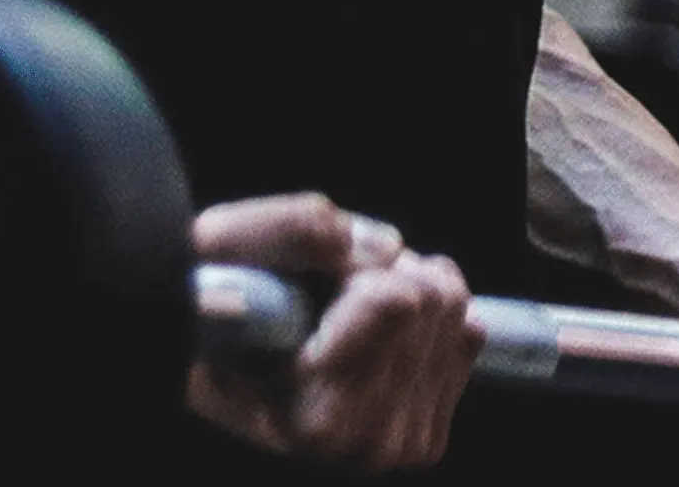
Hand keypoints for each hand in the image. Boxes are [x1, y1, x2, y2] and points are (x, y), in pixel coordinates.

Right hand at [185, 193, 479, 472]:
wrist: (218, 364)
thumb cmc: (211, 303)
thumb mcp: (219, 246)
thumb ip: (288, 230)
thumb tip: (388, 246)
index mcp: (312, 416)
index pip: (395, 303)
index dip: (352, 266)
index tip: (309, 283)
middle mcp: (361, 446)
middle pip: (433, 301)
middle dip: (383, 273)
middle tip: (329, 293)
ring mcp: (399, 448)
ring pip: (457, 313)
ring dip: (405, 290)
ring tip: (346, 312)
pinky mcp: (426, 438)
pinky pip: (468, 336)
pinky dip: (426, 316)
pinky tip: (376, 330)